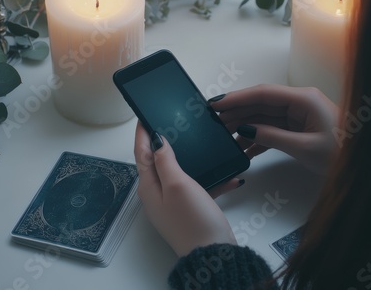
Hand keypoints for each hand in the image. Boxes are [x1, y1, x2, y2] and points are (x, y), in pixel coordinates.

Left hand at [134, 121, 236, 256]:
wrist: (212, 254)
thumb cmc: (192, 220)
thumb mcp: (177, 184)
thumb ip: (165, 161)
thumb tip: (157, 142)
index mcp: (150, 187)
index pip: (142, 153)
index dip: (143, 134)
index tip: (143, 117)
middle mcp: (158, 195)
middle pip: (158, 162)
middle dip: (163, 143)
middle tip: (170, 124)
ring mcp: (173, 203)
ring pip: (179, 174)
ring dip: (190, 160)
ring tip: (199, 144)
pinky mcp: (189, 210)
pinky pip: (198, 189)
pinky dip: (210, 182)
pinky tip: (228, 178)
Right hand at [210, 84, 338, 174]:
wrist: (365, 164)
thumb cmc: (341, 153)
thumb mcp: (304, 147)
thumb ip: (272, 137)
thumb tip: (244, 130)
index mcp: (303, 99)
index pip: (263, 94)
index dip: (237, 98)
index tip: (215, 104)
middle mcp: (299, 103)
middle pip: (261, 104)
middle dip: (237, 112)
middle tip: (213, 122)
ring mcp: (299, 116)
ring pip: (264, 118)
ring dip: (244, 127)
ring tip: (223, 136)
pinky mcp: (299, 130)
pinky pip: (273, 131)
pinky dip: (258, 139)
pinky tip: (243, 148)